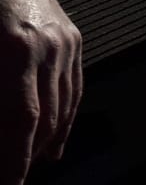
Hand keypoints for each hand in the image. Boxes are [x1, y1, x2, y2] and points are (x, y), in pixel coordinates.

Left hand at [0, 0, 80, 182]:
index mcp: (16, 49)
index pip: (21, 120)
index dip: (15, 159)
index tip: (8, 184)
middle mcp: (48, 47)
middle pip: (45, 119)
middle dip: (27, 157)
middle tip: (12, 178)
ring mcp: (67, 41)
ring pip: (64, 107)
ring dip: (46, 143)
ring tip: (28, 168)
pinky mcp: (75, 37)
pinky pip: (75, 87)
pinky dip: (65, 119)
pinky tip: (52, 144)